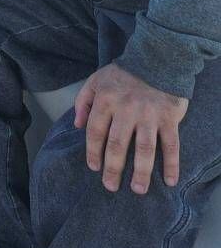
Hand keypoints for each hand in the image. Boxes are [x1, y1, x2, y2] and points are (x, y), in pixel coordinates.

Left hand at [74, 63, 188, 193]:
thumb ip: (83, 101)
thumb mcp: (96, 80)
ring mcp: (149, 114)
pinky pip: (171, 144)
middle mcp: (126, 109)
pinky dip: (171, 163)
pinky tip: (169, 180)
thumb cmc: (123, 73)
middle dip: (113, 168)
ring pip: (144, 149)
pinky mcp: (169, 118)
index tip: (94, 167)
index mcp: (106, 100)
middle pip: (118, 144)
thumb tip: (77, 125)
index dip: (93, 152)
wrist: (157, 58)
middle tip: (110, 186)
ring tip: (138, 189)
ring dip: (141, 172)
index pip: (95, 131)